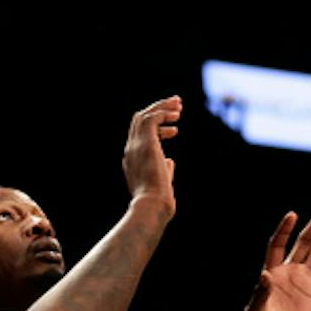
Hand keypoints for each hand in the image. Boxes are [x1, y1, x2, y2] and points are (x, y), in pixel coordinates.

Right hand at [122, 98, 180, 220]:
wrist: (152, 206)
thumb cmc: (159, 200)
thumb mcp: (160, 181)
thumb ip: (163, 169)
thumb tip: (170, 162)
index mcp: (133, 159)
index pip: (140, 135)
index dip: (157, 128)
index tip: (174, 129)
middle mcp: (131, 150)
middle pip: (139, 121)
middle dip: (158, 109)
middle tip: (176, 104)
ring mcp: (136, 146)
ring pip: (143, 116)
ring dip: (161, 107)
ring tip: (178, 104)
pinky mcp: (145, 143)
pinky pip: (151, 118)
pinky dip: (163, 113)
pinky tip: (176, 115)